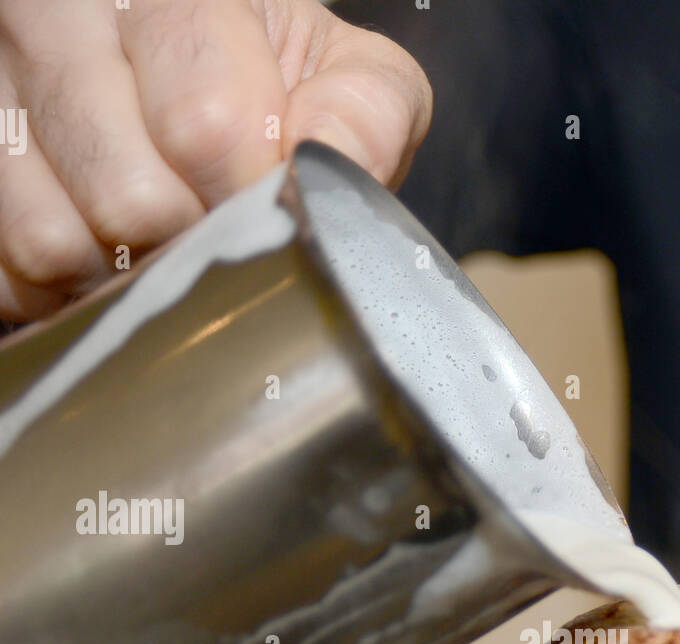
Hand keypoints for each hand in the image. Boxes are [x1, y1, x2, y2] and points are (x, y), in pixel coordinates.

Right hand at [0, 0, 431, 319]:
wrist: (202, 87)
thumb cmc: (272, 86)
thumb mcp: (345, 76)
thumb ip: (362, 113)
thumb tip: (334, 166)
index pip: (205, 124)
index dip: (247, 199)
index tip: (268, 216)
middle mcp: (59, 19)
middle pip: (128, 198)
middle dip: (191, 246)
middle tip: (216, 238)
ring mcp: (0, 91)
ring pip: (54, 243)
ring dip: (126, 280)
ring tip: (165, 249)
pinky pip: (9, 276)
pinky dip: (67, 298)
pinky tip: (107, 263)